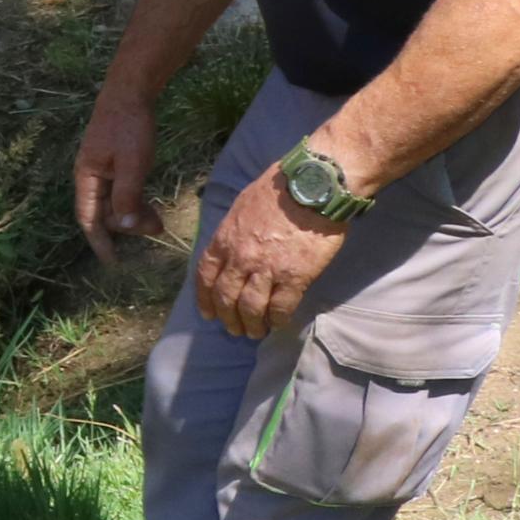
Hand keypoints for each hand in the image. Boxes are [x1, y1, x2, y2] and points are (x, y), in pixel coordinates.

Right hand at [74, 84, 159, 262]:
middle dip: (129, 226)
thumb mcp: (132, 162)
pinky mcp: (114, 164)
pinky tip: (151, 205)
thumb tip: (128, 226)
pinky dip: (136, 202)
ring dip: (135, 216)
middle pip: (105, 214)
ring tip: (159, 221)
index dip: (100, 242)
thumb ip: (128, 194)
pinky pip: (122, 192)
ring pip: (116, 204)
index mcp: (87, 177)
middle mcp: (90, 177)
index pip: (89, 219)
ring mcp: (102, 171)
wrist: (130, 92)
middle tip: (157, 228)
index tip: (113, 263)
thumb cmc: (129, 126)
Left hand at [196, 178, 347, 339]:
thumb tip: (231, 244)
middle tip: (234, 329)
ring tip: (255, 332)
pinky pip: (282, 307)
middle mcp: (240, 258)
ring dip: (251, 324)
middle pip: (226, 297)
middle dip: (228, 317)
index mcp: (224, 240)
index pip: (205, 276)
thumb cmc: (279, 189)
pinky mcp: (295, 277)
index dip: (205, 298)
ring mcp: (267, 270)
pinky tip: (279, 323)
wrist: (314, 187)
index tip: (208, 313)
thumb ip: (233, 230)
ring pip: (251, 308)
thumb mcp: (242, 206)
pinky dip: (278, 319)